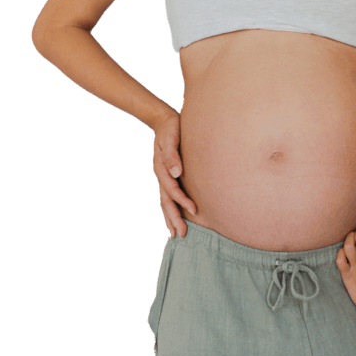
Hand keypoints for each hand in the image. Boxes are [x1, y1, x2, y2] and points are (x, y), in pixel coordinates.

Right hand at [153, 110, 196, 237]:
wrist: (163, 121)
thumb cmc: (170, 128)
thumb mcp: (170, 137)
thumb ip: (172, 154)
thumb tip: (177, 172)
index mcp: (162, 168)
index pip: (172, 189)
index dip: (182, 200)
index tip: (194, 210)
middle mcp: (162, 175)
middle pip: (166, 201)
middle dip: (173, 218)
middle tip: (180, 235)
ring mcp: (163, 177)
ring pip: (165, 202)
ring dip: (170, 218)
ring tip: (175, 234)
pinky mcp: (168, 176)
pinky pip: (168, 196)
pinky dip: (170, 208)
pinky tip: (175, 218)